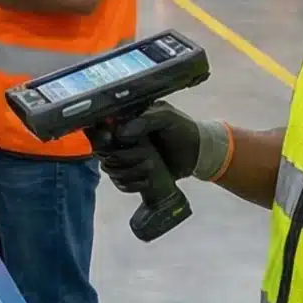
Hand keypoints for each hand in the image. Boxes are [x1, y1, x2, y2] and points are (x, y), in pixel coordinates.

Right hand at [94, 102, 229, 193]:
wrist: (199, 153)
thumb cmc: (183, 130)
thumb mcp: (167, 118)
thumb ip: (145, 120)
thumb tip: (120, 133)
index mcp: (127, 120)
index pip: (102, 129)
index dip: (104, 137)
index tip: (115, 142)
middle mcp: (122, 139)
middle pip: (103, 152)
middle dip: (122, 158)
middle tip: (144, 157)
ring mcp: (126, 157)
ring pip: (110, 169)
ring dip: (128, 172)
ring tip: (150, 168)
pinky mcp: (132, 173)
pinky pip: (119, 182)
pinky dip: (129, 185)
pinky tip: (145, 182)